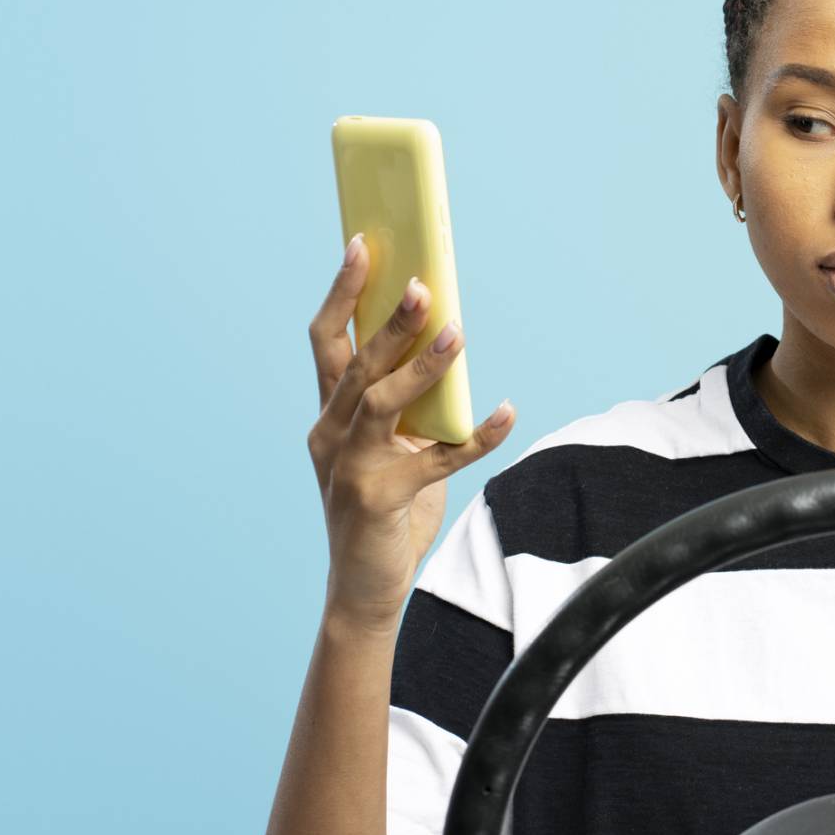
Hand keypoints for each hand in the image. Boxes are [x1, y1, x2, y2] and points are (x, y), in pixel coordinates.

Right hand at [305, 235, 517, 631]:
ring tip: (457, 333)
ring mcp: (346, 467)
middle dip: (390, 321)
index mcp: (331, 413)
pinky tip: (507, 412)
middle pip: (356, 363)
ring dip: (422, 367)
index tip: (362, 244)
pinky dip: (475, 437)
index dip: (343, 292)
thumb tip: (451, 344)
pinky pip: (434, 461)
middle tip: (422, 283)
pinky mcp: (376, 500)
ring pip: (382, 402)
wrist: (366, 590)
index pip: (327, 340)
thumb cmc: (388, 509)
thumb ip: (414, 404)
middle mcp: (330, 433)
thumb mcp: (399, 447)